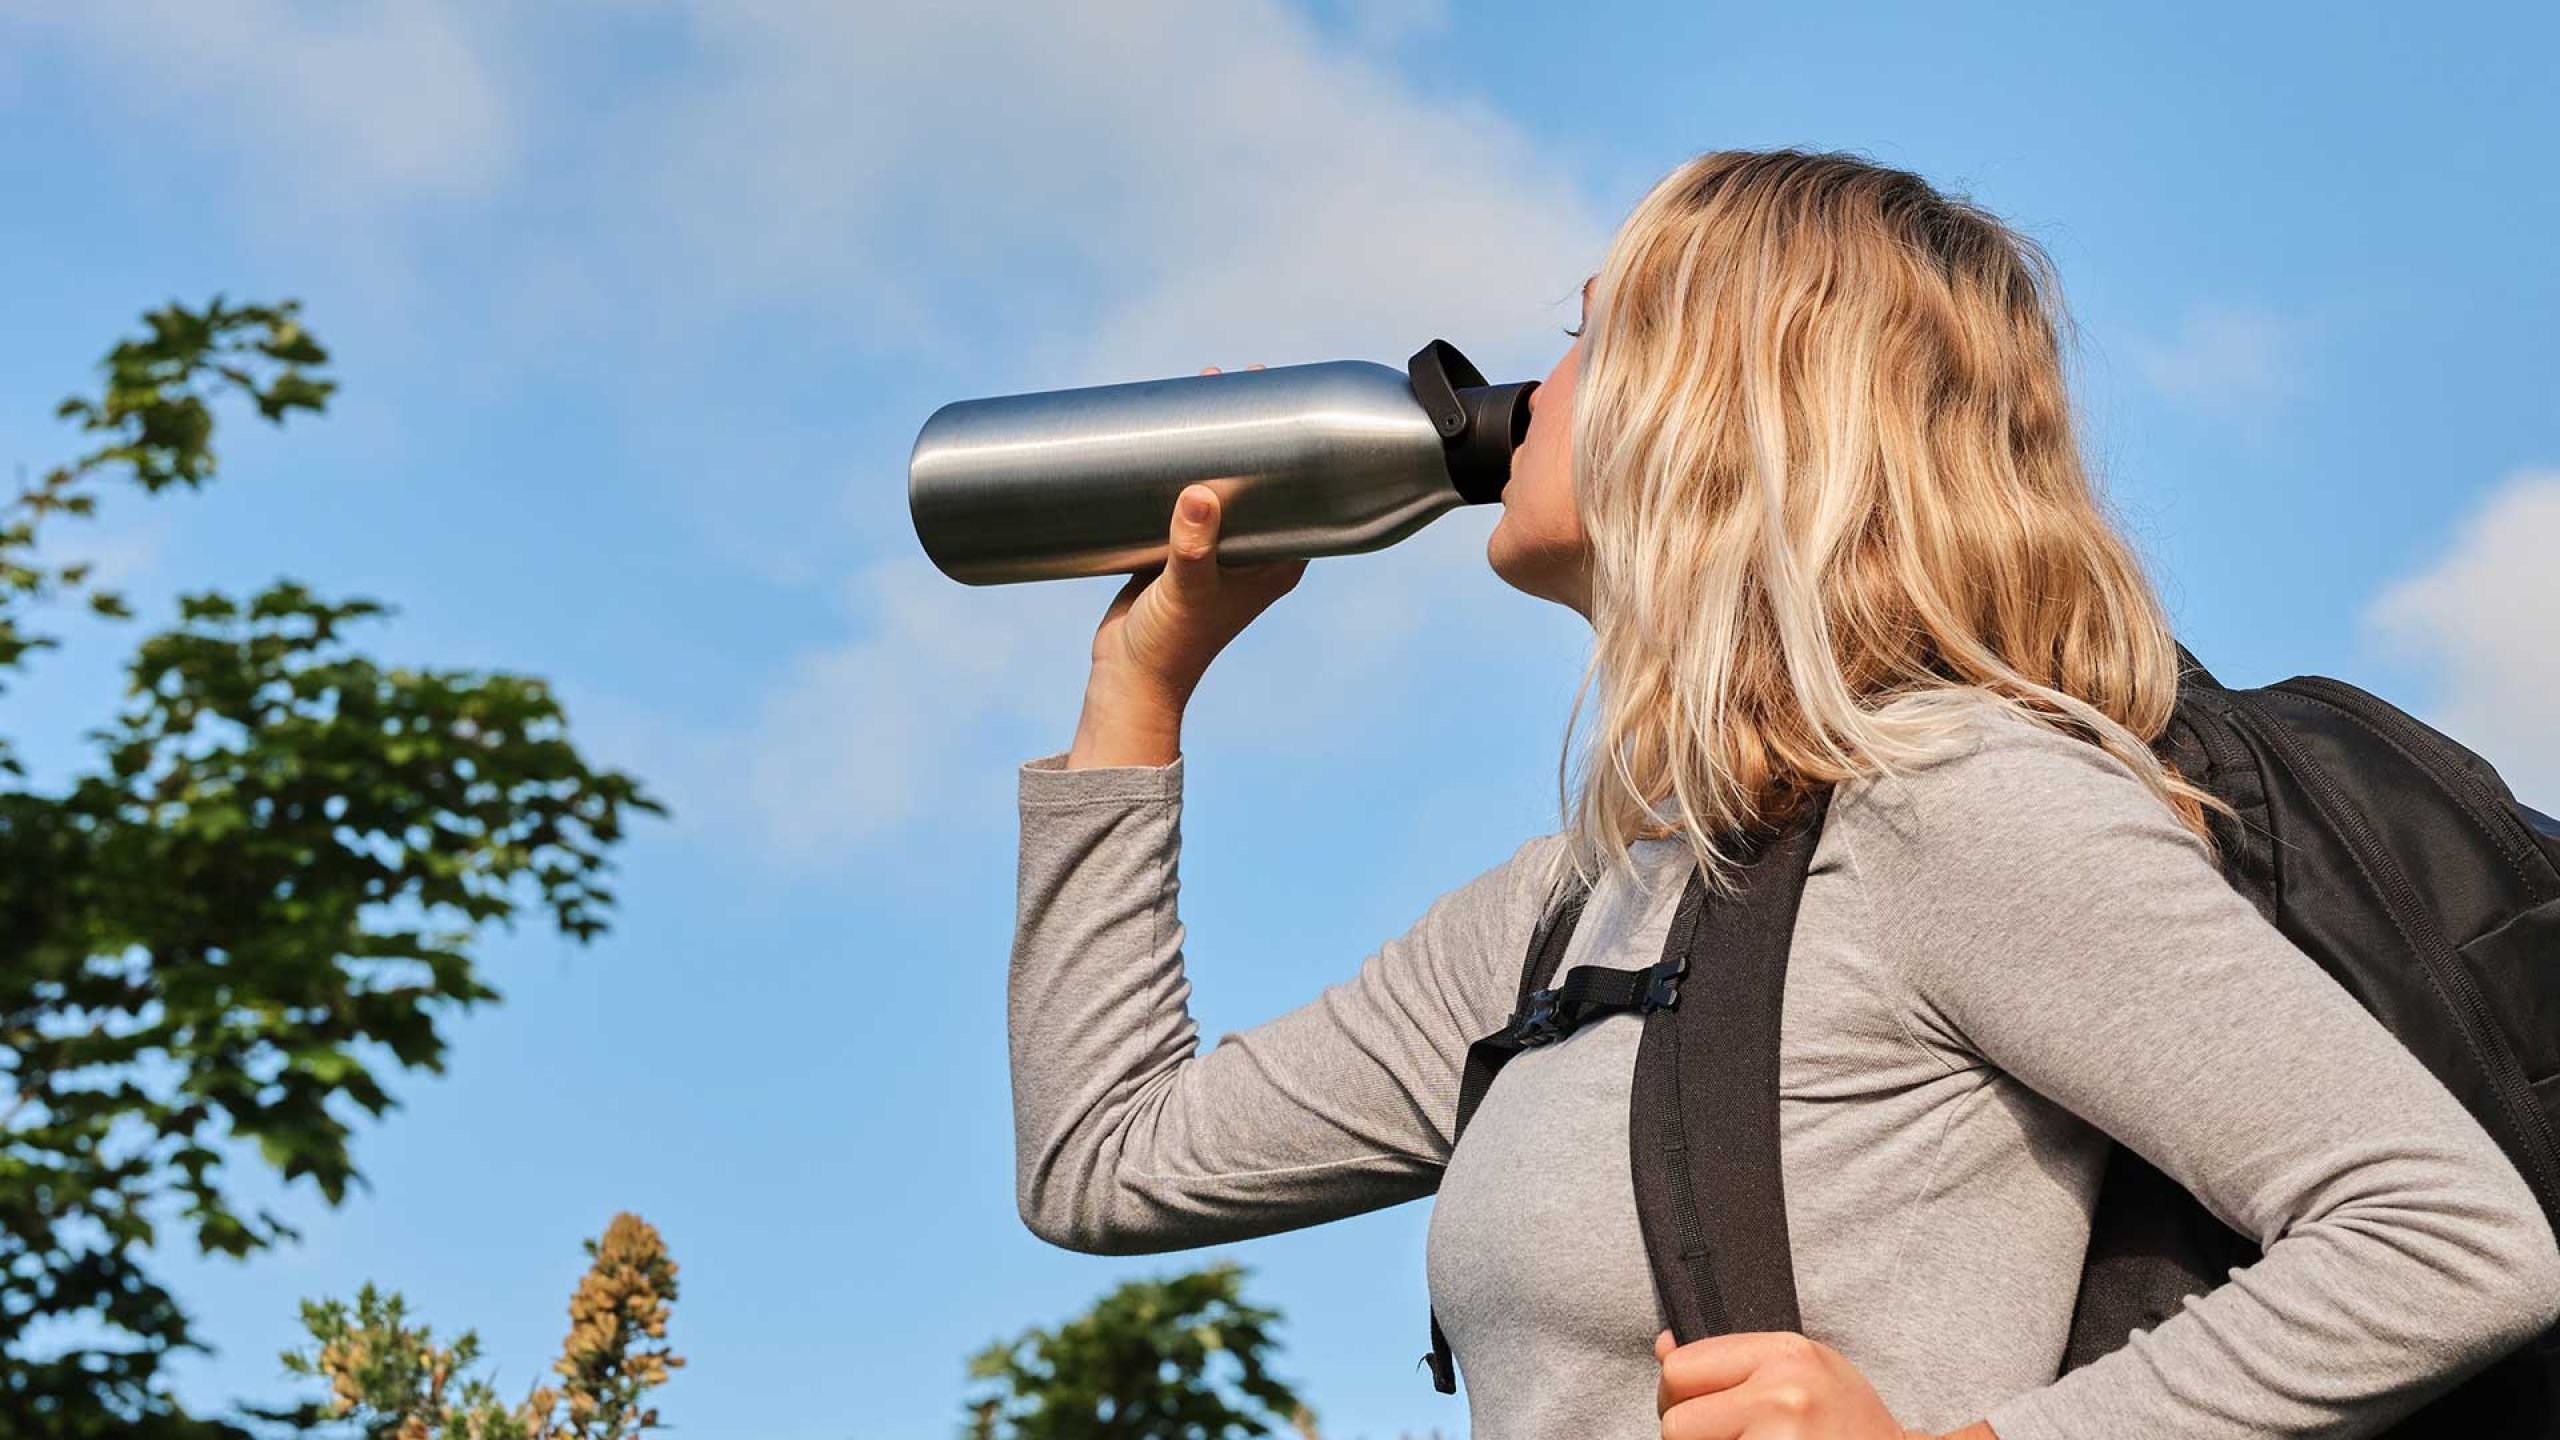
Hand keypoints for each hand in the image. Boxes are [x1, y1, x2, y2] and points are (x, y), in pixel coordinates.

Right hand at [1066, 365, 1306, 768]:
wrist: (1130, 680)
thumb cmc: (1171, 645)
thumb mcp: (1186, 589)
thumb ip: (1194, 545)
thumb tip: (1201, 495)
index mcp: (1279, 560)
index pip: (1301, 488)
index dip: (1293, 440)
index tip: (1276, 393)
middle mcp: (1255, 552)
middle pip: (1261, 477)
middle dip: (1247, 429)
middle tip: (1227, 381)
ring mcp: (1217, 550)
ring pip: (1222, 484)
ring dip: (1209, 443)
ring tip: (1193, 396)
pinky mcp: (1179, 552)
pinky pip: (1186, 499)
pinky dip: (1178, 468)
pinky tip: (1159, 439)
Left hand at [1655, 1329, 1934, 1439]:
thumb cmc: (1850, 1423)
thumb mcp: (1803, 1369)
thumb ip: (1735, 1359)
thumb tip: (1664, 1349)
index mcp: (1785, 1354)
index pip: (1680, 1369)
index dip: (1677, 1396)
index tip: (1695, 1411)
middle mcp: (1783, 1396)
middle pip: (1677, 1424)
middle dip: (1691, 1437)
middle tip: (1729, 1438)